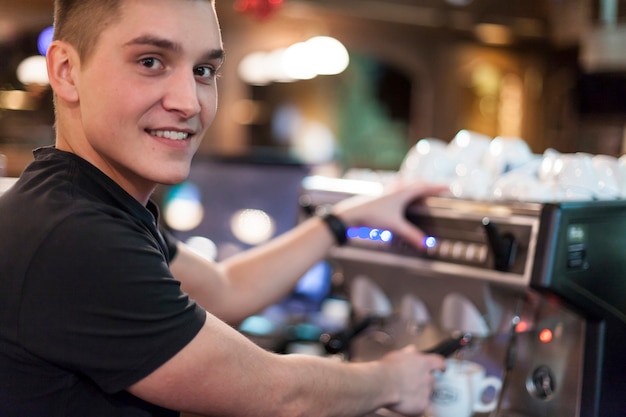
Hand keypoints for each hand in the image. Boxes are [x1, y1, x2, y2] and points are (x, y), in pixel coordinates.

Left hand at [332, 179, 448, 248]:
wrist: (351, 213)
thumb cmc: (372, 216)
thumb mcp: (395, 226)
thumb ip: (411, 235)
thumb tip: (426, 245)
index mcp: (403, 192)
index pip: (424, 187)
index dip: (438, 187)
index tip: (449, 187)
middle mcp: (396, 188)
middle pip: (416, 182)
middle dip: (429, 185)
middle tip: (438, 188)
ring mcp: (387, 189)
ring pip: (406, 182)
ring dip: (415, 184)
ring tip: (422, 187)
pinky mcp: (380, 193)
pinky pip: (396, 186)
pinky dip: (404, 187)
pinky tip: (399, 191)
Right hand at [379, 345, 445, 415]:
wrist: (382, 384)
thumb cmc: (387, 369)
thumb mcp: (398, 355)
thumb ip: (408, 353)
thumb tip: (412, 349)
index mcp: (424, 363)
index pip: (440, 363)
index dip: (440, 366)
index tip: (440, 368)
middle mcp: (429, 377)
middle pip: (433, 380)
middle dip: (426, 382)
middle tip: (414, 383)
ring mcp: (426, 392)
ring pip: (428, 394)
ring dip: (420, 394)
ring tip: (406, 393)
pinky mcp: (422, 405)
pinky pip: (422, 406)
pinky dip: (415, 406)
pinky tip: (405, 402)